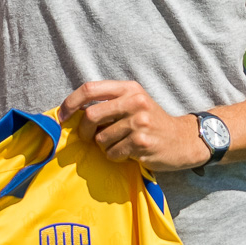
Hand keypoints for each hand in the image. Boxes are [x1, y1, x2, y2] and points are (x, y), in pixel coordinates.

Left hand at [57, 80, 209, 170]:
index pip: (90, 89)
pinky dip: (114, 156)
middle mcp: (135, 101)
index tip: (61, 116)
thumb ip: (108, 103)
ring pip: (101, 138)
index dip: (70, 103)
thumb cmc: (152, 122)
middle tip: (88, 138)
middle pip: (91, 115)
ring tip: (118, 144)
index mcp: (129, 88)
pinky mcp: (142, 142)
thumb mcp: (133, 103)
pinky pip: (113, 153)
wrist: (183, 140)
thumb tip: (72, 114)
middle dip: (83, 131)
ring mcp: (140, 122)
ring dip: (103, 146)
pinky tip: (128, 153)